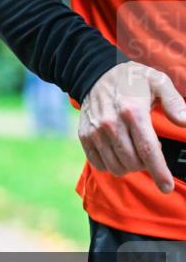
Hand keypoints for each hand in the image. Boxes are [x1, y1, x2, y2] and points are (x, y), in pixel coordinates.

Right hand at [78, 62, 185, 192]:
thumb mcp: (159, 82)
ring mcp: (95, 132)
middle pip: (133, 161)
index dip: (159, 171)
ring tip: (135, 153)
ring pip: (116, 166)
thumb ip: (174, 103)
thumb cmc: (132, 79)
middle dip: (146, 166)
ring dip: (130, 166)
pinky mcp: (85, 136)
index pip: (148, 149)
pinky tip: (119, 154)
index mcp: (133, 112)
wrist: (95, 74)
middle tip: (150, 154)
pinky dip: (112, 165)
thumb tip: (185, 122)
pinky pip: (100, 164)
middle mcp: (111, 124)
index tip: (166, 186)